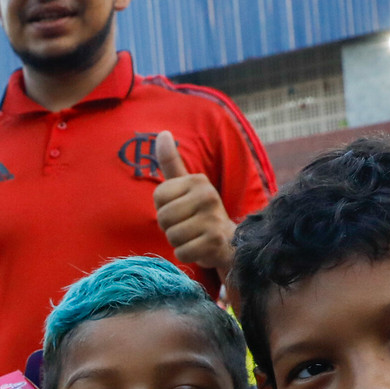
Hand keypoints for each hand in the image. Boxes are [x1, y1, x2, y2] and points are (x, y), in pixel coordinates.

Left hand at [152, 131, 236, 271]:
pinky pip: (182, 253)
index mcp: (197, 180)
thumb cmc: (201, 212)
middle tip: (188, 226)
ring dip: (178, 242)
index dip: (164, 208)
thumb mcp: (187, 185)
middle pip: (163, 218)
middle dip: (170, 228)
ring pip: (172, 237)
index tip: (181, 209)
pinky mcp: (214, 242)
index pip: (158, 197)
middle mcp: (208, 195)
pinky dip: (186, 255)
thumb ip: (171, 162)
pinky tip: (200, 248)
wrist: (231, 241)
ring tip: (194, 236)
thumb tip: (163, 133)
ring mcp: (213, 219)